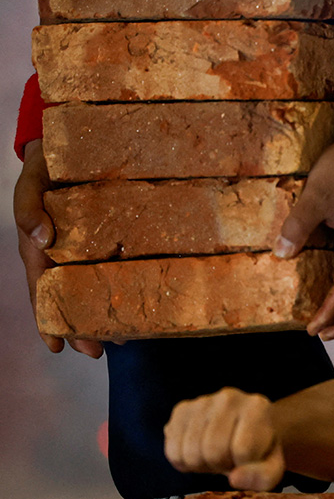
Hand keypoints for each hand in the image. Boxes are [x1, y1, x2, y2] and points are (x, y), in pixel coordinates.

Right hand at [13, 139, 102, 357]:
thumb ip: (28, 208)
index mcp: (39, 248)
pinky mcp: (108, 238)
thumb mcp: (29, 183)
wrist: (67, 146)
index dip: (48, 320)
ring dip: (104, 313)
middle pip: (69, 298)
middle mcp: (62, 254)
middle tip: (100, 352)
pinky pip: (114, 266)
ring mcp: (86, 248)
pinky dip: (123, 285)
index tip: (58, 347)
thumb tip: (40, 239)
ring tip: (123, 339)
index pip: (42, 291)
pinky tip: (139, 301)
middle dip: (81, 327)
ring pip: (92, 288)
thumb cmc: (43, 167)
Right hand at [164, 387, 284, 490]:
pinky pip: (172, 451)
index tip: (249, 459)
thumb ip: (262, 478)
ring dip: (202, 464)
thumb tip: (235, 478)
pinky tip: (200, 450)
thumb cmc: (259, 449)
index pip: (243, 450)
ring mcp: (202, 401)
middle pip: (214, 451)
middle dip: (221, 465)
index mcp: (258, 407)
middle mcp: (229, 397)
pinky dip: (184, 461)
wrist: (245, 429)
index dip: (244, 465)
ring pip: (191, 453)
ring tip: (217, 454)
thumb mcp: (272, 468)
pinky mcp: (181, 410)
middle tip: (230, 458)